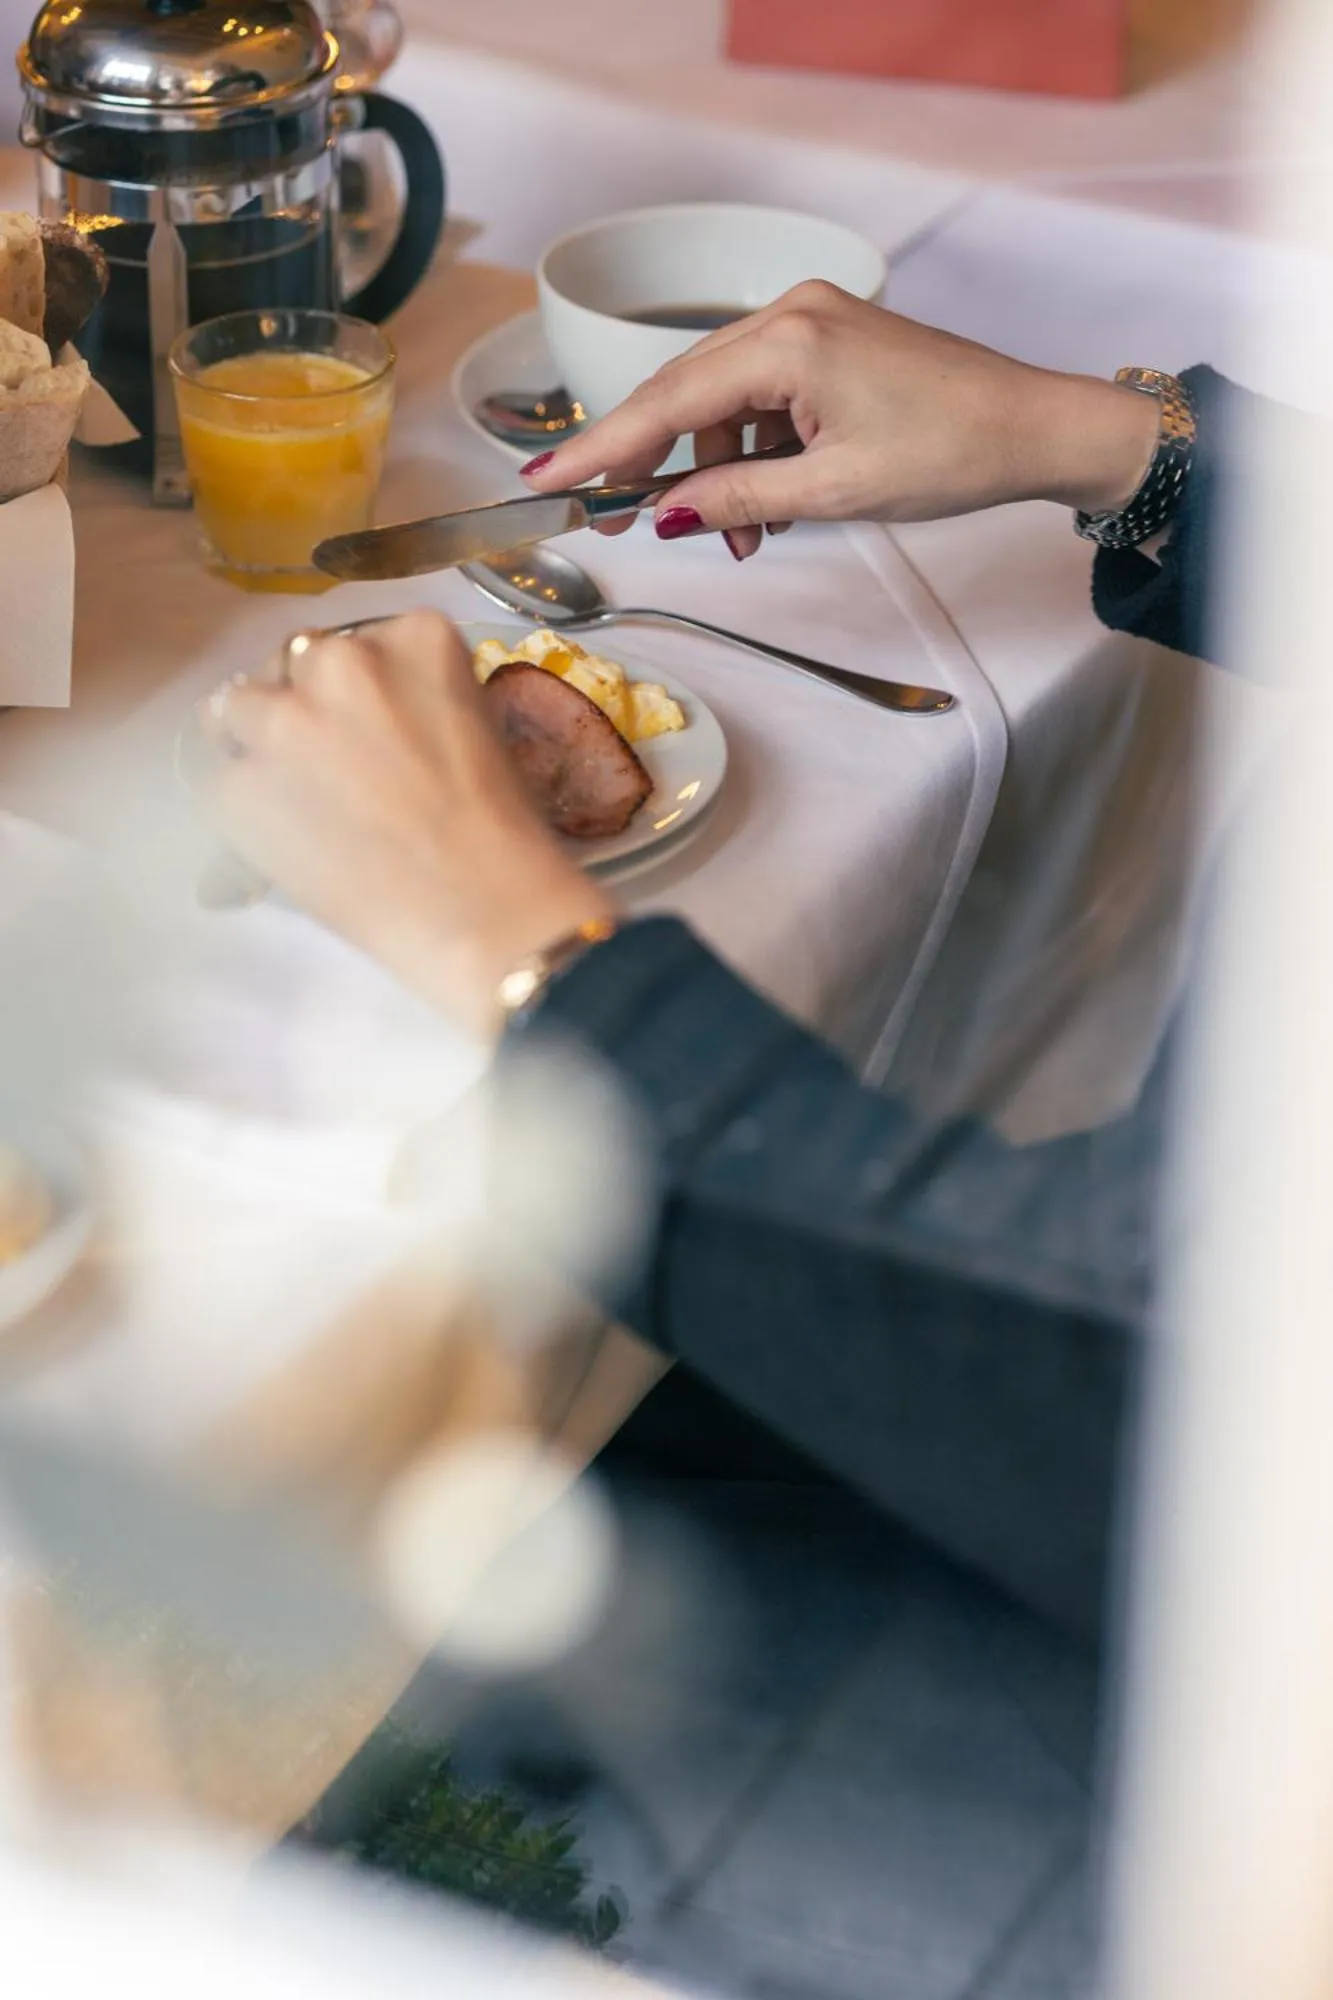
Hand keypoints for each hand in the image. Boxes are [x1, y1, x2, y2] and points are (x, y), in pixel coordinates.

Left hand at [197, 612, 612, 1038]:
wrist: (481, 910)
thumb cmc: (504, 831)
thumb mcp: (474, 724)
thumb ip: (414, 695)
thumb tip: (367, 718)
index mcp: (412, 637)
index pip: (357, 642)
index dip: (356, 690)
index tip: (371, 728)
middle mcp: (339, 659)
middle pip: (293, 662)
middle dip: (304, 704)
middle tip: (332, 764)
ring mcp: (281, 720)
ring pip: (238, 709)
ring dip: (258, 743)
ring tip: (296, 798)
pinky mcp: (239, 785)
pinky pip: (222, 783)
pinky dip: (246, 809)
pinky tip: (288, 842)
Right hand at [524, 281, 1159, 558]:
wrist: (1033, 429)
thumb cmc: (951, 452)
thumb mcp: (833, 493)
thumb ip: (737, 498)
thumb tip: (666, 513)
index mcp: (787, 342)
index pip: (666, 401)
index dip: (601, 446)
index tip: (545, 477)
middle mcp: (790, 314)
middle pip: (682, 392)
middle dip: (646, 461)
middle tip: (606, 515)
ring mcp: (810, 321)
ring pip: (720, 400)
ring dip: (712, 471)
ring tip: (734, 537)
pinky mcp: (828, 341)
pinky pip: (758, 397)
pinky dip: (748, 452)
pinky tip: (760, 505)